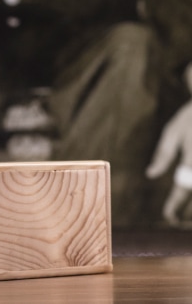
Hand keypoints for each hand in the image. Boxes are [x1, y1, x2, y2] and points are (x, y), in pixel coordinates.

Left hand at [146, 97, 191, 225]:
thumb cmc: (189, 119)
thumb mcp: (172, 132)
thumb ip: (163, 155)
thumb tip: (150, 174)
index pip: (183, 187)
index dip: (175, 204)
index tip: (167, 216)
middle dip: (185, 209)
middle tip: (174, 218)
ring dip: (189, 201)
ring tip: (181, 214)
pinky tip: (186, 192)